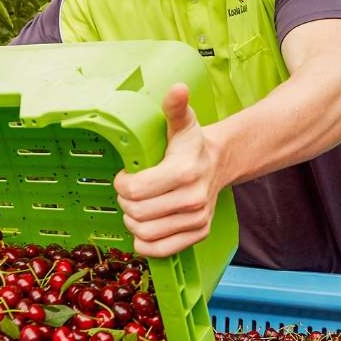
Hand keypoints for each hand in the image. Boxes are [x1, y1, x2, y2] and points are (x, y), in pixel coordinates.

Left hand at [114, 84, 222, 258]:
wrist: (219, 164)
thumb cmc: (191, 145)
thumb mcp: (183, 123)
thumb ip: (175, 107)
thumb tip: (178, 89)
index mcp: (184, 172)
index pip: (135, 191)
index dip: (122, 184)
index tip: (124, 177)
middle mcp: (193, 199)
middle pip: (136, 214)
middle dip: (125, 203)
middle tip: (129, 193)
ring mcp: (197, 220)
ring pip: (144, 234)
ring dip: (132, 223)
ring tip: (136, 209)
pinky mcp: (198, 235)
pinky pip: (159, 251)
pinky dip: (144, 244)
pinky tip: (143, 228)